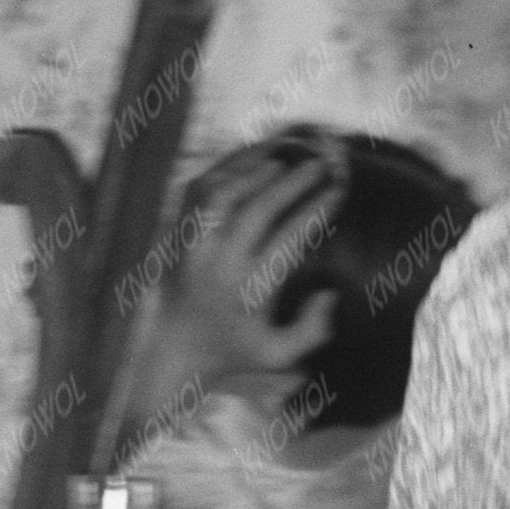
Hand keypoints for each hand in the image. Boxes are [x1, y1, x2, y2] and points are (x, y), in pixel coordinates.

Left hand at [126, 153, 339, 440]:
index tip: (336, 191)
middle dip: (293, 182)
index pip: (287, 239)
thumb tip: (330, 294)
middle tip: (320, 165)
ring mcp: (194, 242)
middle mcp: (218, 262)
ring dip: (256, 168)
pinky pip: (199, 188)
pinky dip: (225, 167)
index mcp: (248, 289)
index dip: (314, 211)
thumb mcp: (277, 355)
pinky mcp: (178, 230)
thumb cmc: (233, 351)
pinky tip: (250, 155)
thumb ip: (311, 331)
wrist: (173, 347)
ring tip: (285, 153)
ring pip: (223, 191)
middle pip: (258, 208)